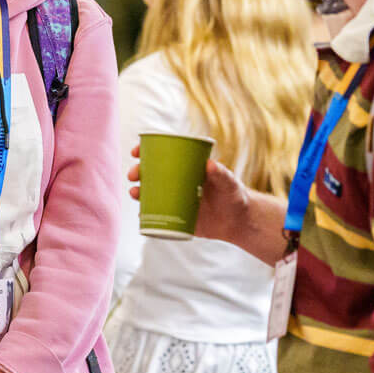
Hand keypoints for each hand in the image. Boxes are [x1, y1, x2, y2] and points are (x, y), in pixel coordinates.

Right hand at [127, 147, 252, 244]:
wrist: (239, 222)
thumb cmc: (234, 196)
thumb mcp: (229, 183)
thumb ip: (222, 174)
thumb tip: (210, 164)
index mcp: (186, 168)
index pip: (162, 155)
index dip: (145, 151)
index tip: (136, 151)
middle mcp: (177, 182)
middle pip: (150, 174)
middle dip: (137, 172)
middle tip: (134, 175)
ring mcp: (175, 199)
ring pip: (150, 193)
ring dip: (137, 192)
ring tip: (135, 194)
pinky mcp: (176, 217)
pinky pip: (156, 215)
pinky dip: (145, 215)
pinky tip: (140, 215)